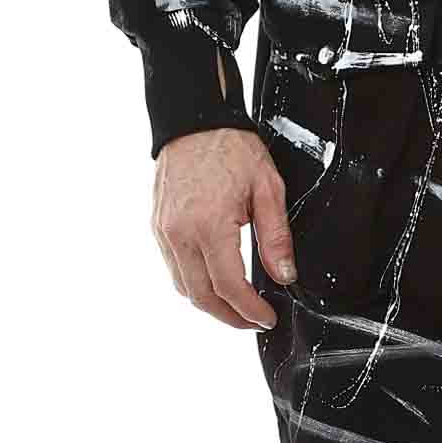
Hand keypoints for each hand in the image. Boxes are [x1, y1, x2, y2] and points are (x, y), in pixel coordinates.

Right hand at [151, 127, 295, 329]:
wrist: (195, 121)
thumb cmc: (231, 148)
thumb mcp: (268, 188)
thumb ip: (276, 236)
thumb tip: (284, 274)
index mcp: (208, 225)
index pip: (228, 286)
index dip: (249, 310)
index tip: (266, 317)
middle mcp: (180, 234)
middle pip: (201, 297)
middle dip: (229, 317)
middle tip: (253, 321)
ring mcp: (164, 232)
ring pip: (183, 287)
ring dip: (209, 304)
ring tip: (237, 308)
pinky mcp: (158, 227)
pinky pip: (173, 268)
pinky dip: (194, 284)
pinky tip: (214, 282)